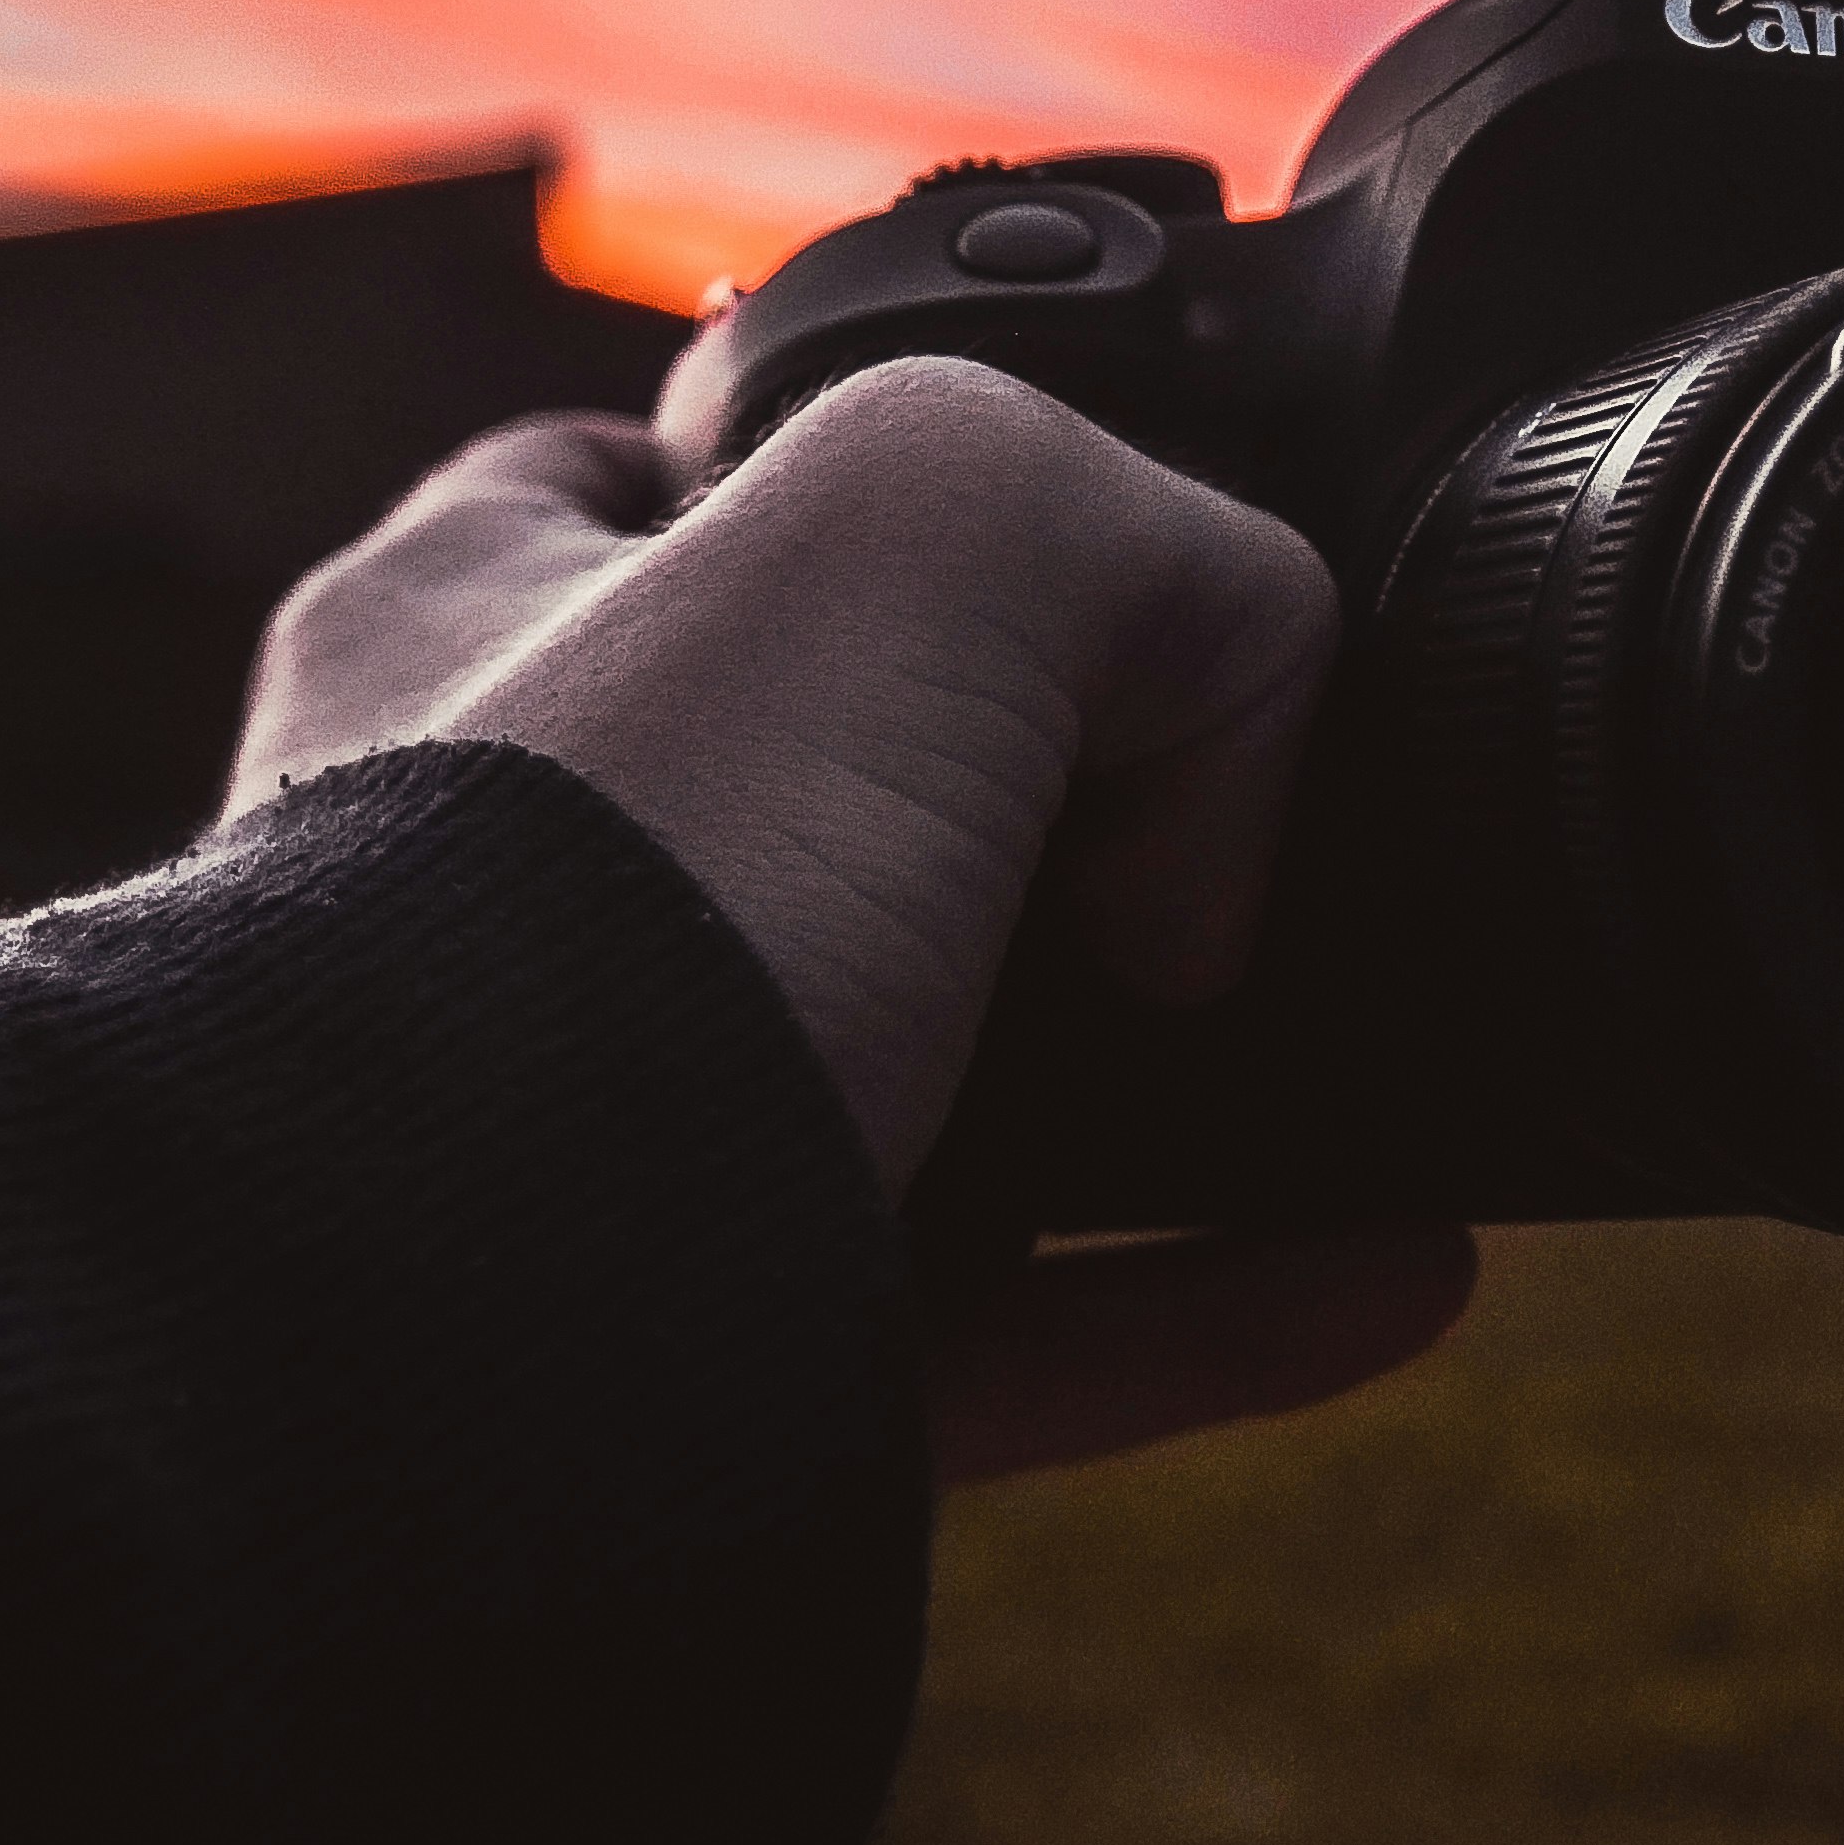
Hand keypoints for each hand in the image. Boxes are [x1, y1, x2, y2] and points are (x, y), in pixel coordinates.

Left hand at [227, 358, 1471, 1479]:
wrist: (442, 1358)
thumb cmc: (595, 888)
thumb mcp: (942, 513)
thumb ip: (1152, 545)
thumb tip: (1219, 796)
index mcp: (489, 622)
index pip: (688, 479)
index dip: (908, 489)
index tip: (1103, 562)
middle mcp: (522, 874)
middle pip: (865, 794)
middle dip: (1090, 822)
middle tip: (1254, 834)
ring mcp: (612, 1128)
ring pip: (958, 1084)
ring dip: (1197, 1081)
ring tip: (1381, 1062)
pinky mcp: (713, 1365)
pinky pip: (1021, 1333)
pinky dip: (1214, 1303)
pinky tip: (1401, 1265)